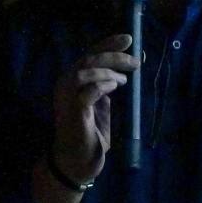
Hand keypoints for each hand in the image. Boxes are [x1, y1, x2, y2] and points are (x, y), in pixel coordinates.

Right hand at [50, 33, 138, 184]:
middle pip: (89, 59)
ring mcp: (67, 98)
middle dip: (114, 56)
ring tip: (123, 80)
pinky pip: (87, 91)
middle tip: (135, 61)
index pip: (89, 55)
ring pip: (85, 71)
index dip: (109, 44)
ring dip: (108, 71)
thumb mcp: (101, 107)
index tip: (129, 39)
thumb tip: (122, 73)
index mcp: (73, 81)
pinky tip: (114, 87)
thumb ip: (106, 90)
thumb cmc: (89, 136)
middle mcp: (66, 85)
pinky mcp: (73, 112)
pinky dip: (102, 85)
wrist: (76, 163)